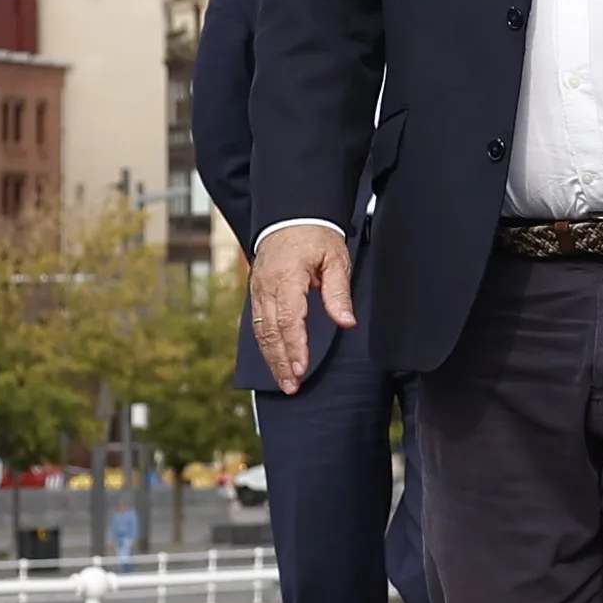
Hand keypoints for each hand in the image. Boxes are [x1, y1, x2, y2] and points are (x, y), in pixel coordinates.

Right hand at [249, 225, 355, 394]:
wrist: (290, 216)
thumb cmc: (316, 236)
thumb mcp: (336, 258)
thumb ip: (338, 292)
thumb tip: (346, 321)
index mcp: (286, 278)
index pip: (289, 319)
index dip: (294, 346)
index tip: (301, 368)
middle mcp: (266, 287)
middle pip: (270, 332)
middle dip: (280, 361)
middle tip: (292, 386)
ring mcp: (257, 290)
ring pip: (260, 331)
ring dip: (272, 358)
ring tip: (284, 380)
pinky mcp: (256, 292)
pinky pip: (257, 323)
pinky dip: (265, 344)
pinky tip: (274, 360)